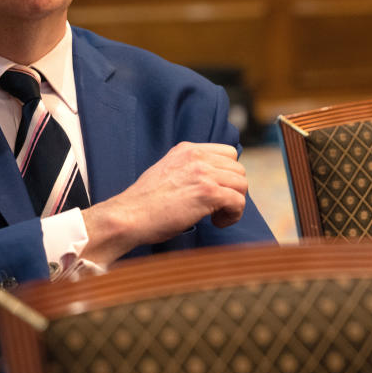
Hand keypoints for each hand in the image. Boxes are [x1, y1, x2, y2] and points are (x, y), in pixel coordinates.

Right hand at [81, 142, 247, 264]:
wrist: (129, 215)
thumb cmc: (145, 202)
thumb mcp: (167, 171)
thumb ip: (188, 169)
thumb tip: (209, 180)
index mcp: (187, 149)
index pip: (228, 153)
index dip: (227, 175)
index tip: (217, 191)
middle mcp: (197, 156)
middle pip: (238, 169)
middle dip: (232, 190)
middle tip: (218, 207)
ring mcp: (203, 173)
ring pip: (241, 185)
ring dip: (234, 203)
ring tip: (217, 216)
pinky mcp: (208, 193)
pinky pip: (238, 202)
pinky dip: (233, 215)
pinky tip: (216, 223)